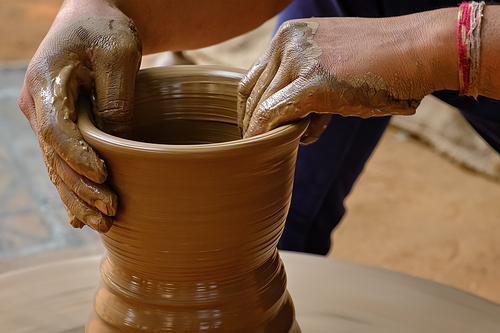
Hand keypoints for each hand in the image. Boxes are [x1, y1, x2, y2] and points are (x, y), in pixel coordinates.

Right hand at [18, 1, 141, 231]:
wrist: (92, 17)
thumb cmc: (106, 29)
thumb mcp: (119, 54)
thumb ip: (115, 98)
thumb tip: (118, 142)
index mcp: (45, 84)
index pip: (57, 131)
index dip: (78, 158)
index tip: (104, 177)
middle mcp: (38, 106)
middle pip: (56, 158)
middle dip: (81, 189)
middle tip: (110, 212)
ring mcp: (46, 118)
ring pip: (58, 167)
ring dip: (77, 197)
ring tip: (102, 223)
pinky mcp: (60, 126)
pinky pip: (62, 163)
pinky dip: (72, 189)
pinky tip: (80, 216)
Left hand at [238, 15, 450, 142]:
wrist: (419, 50)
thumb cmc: (382, 62)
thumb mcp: (332, 63)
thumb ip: (305, 82)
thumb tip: (292, 120)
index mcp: (290, 34)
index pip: (254, 78)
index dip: (251, 108)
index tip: (256, 128)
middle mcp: (287, 41)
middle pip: (252, 93)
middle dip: (254, 123)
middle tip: (262, 144)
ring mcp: (298, 60)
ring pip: (260, 106)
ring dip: (265, 132)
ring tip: (281, 145)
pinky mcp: (311, 83)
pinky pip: (273, 115)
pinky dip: (264, 135)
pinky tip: (265, 149)